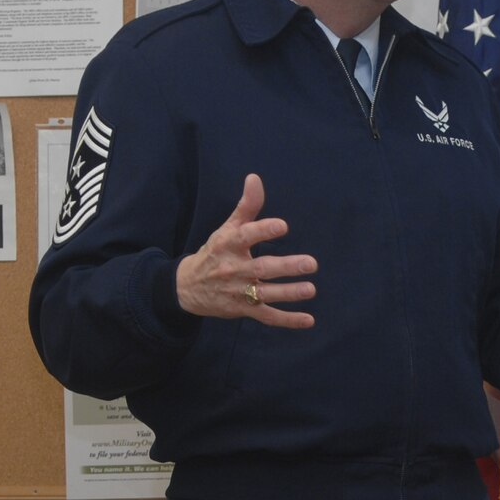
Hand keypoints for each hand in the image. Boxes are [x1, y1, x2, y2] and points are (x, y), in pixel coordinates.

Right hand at [175, 174, 316, 327]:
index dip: (263, 231)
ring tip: (311, 289)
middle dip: (286, 267)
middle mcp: (234, 269)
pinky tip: (308, 320)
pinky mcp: (244, 310)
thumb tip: (255, 178)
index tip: (282, 226)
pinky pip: (267, 317)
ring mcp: (239, 292)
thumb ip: (246, 206)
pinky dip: (287, 320)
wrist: (188, 288)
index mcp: (229, 245)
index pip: (246, 236)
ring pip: (266, 294)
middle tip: (311, 263)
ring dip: (289, 293)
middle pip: (262, 269)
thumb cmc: (215, 253)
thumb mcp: (227, 228)